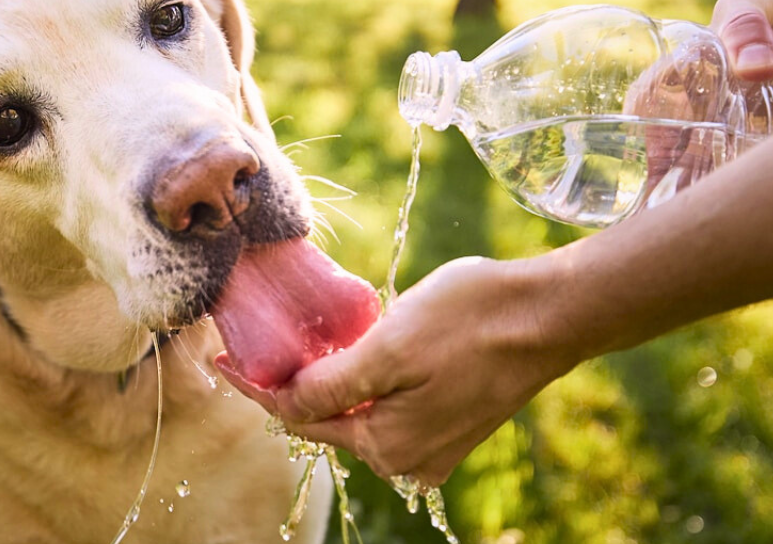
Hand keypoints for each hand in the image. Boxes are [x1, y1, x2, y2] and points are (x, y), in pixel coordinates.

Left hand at [219, 256, 579, 485]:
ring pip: (360, 412)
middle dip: (292, 384)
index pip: (298, 417)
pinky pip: (392, 407)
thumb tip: (286, 403)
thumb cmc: (471, 319)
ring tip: (303, 343)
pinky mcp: (452, 424)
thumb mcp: (389, 346)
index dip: (257, 386)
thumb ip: (332, 384)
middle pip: (328, 420)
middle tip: (258, 345)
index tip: (222, 359)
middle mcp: (407, 459)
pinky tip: (357, 350)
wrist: (550, 313)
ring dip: (330, 381)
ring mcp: (433, 445)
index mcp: (385, 445)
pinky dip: (367, 383)